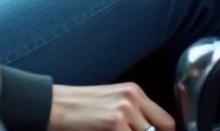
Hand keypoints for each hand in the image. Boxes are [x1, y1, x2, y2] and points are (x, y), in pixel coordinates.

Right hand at [48, 83, 174, 130]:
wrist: (54, 106)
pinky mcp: (114, 125)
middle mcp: (132, 99)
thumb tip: (150, 129)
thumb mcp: (112, 102)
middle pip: (160, 130)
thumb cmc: (78, 107)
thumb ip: (134, 114)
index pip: (166, 122)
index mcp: (134, 91)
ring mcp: (124, 112)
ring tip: (115, 130)